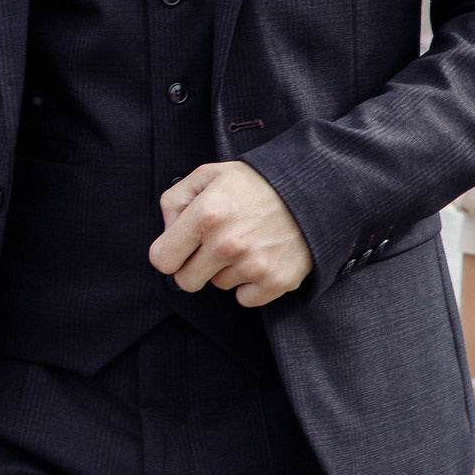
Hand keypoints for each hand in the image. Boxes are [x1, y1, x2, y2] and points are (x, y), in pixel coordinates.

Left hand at [149, 161, 311, 307]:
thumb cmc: (255, 182)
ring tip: (246, 243)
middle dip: (193, 267)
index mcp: (204, 216)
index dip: (168, 254)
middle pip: (186, 281)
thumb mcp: (207, 175)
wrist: (313, 190)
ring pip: (219, 285)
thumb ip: (175, 201)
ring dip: (226, 270)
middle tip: (212, 247)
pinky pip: (246, 299)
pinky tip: (260, 259)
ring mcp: (253, 265)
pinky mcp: (277, 281)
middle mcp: (227, 244)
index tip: (180, 247)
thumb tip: (167, 233)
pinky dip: (250, 285)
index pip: (161, 260)